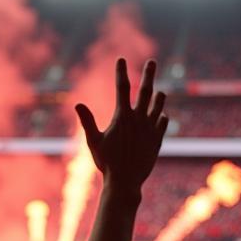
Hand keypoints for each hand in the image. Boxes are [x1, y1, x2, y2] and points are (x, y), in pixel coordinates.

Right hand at [75, 58, 167, 197]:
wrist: (125, 181)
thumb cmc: (106, 162)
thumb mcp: (93, 141)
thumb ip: (87, 122)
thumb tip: (77, 104)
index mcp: (122, 116)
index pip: (122, 87)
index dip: (121, 72)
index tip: (121, 59)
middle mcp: (139, 119)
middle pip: (146, 90)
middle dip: (148, 74)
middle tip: (152, 61)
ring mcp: (150, 128)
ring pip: (158, 105)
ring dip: (159, 96)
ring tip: (160, 91)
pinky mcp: (157, 139)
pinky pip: (162, 122)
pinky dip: (161, 117)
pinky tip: (160, 116)